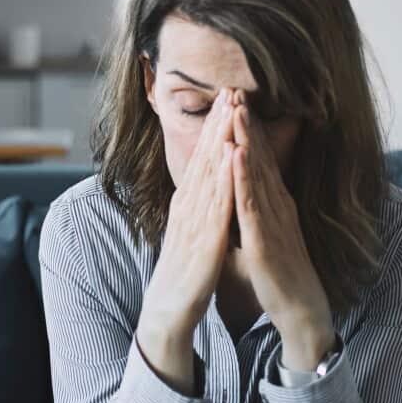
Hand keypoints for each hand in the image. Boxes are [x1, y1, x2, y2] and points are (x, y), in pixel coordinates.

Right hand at [137, 87, 237, 393]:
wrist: (168, 314)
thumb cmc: (185, 274)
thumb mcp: (195, 232)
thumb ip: (202, 207)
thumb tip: (210, 183)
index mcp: (190, 205)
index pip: (205, 159)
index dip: (216, 127)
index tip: (228, 97)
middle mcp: (189, 209)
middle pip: (206, 159)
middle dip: (219, 123)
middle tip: (230, 88)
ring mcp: (195, 225)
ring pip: (210, 177)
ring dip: (221, 143)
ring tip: (231, 113)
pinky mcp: (204, 246)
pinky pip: (216, 211)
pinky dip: (225, 184)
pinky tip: (233, 163)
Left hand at [231, 91, 334, 371]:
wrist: (302, 312)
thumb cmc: (280, 277)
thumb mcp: (263, 236)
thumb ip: (253, 214)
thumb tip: (238, 197)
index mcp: (274, 205)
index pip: (259, 159)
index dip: (247, 129)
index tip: (235, 100)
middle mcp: (277, 206)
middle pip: (259, 157)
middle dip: (246, 122)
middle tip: (235, 88)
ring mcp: (273, 220)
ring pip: (256, 173)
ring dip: (245, 139)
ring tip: (234, 108)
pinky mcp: (264, 240)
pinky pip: (252, 204)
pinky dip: (243, 177)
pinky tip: (235, 155)